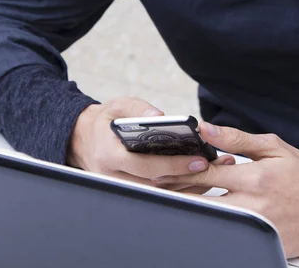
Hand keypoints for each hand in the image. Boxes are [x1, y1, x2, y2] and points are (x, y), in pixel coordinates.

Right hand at [67, 98, 234, 191]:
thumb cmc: (105, 121)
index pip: (145, 166)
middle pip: (157, 184)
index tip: (198, 159)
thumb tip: (160, 116)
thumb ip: (137, 108)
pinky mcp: (131, 191)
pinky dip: (180, 187)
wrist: (83, 140)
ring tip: (215, 169)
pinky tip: (201, 176)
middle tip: (215, 165)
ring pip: (160, 193)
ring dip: (189, 185)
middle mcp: (115, 178)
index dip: (173, 166)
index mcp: (109, 156)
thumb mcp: (117, 106)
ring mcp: (123, 188)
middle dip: (189, 177)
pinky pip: (159, 193)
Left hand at [152, 122, 298, 257]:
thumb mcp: (274, 147)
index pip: (208, 172)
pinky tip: (202, 213)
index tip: (164, 165)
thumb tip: (207, 130)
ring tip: (175, 195)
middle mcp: (254, 205)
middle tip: (159, 184)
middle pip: (203, 200)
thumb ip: (238, 139)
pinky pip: (229, 232)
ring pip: (212, 219)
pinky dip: (213, 222)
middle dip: (179, 192)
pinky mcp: (261, 243)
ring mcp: (256, 227)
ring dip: (192, 207)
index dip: (182, 168)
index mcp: (256, 177)